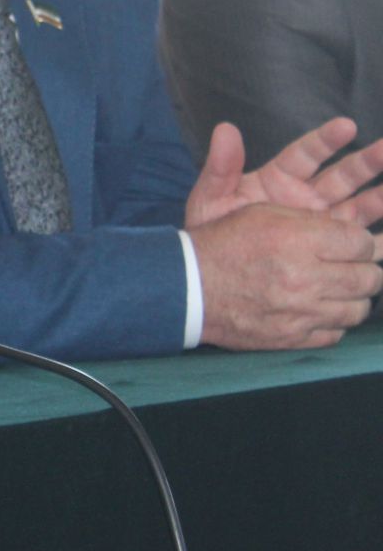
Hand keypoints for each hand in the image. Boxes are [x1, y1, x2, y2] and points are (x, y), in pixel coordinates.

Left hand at [186, 119, 382, 229]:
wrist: (215, 269)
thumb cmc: (211, 227)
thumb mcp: (212, 197)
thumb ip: (221, 166)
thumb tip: (224, 129)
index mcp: (279, 178)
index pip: (306, 154)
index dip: (326, 140)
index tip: (346, 126)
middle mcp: (306, 196)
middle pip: (343, 175)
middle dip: (367, 162)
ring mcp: (319, 222)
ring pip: (358, 205)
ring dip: (380, 198)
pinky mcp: (327, 248)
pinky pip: (357, 240)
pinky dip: (377, 239)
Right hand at [188, 202, 381, 348]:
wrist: (186, 287)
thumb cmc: (221, 245)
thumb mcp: (258, 212)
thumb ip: (307, 217)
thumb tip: (349, 224)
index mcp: (295, 240)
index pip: (361, 242)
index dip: (361, 241)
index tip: (351, 243)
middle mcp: (303, 278)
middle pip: (368, 277)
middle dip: (365, 269)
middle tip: (351, 266)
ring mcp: (300, 312)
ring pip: (358, 309)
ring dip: (353, 297)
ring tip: (338, 289)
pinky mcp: (292, 337)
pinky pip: (336, 334)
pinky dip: (334, 322)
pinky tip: (320, 310)